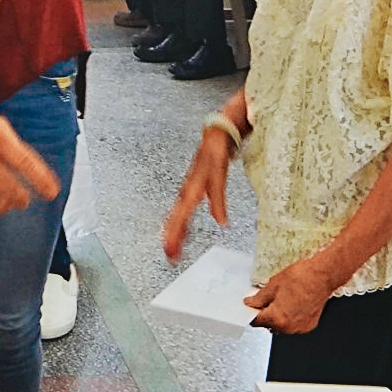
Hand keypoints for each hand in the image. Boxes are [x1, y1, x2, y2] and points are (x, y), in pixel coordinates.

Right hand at [161, 128, 232, 260]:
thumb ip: (218, 198)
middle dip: (172, 237)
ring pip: (178, 215)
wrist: (216, 136)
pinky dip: (181, 223)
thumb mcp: (219, 172)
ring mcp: (189, 190)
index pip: (181, 215)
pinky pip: (183, 210)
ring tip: (172, 249)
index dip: (176, 233)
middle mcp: (187, 191)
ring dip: (174, 232)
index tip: (171, 249)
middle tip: (170, 256)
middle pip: (176, 218)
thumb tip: (221, 222)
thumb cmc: (216, 151)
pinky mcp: (193, 190)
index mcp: (192, 187)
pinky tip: (184, 232)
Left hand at [244, 254, 338, 333]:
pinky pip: (294, 324)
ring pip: (282, 326)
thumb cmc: (302, 277)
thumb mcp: (274, 284)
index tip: (252, 306)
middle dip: (266, 314)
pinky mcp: (308, 325)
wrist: (323, 276)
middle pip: (269, 325)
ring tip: (284, 299)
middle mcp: (288, 327)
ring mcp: (300, 328)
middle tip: (269, 299)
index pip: (257, 321)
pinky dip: (291, 317)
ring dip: (279, 316)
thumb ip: (260, 297)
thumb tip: (251, 303)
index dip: (253, 312)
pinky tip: (294, 303)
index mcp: (277, 318)